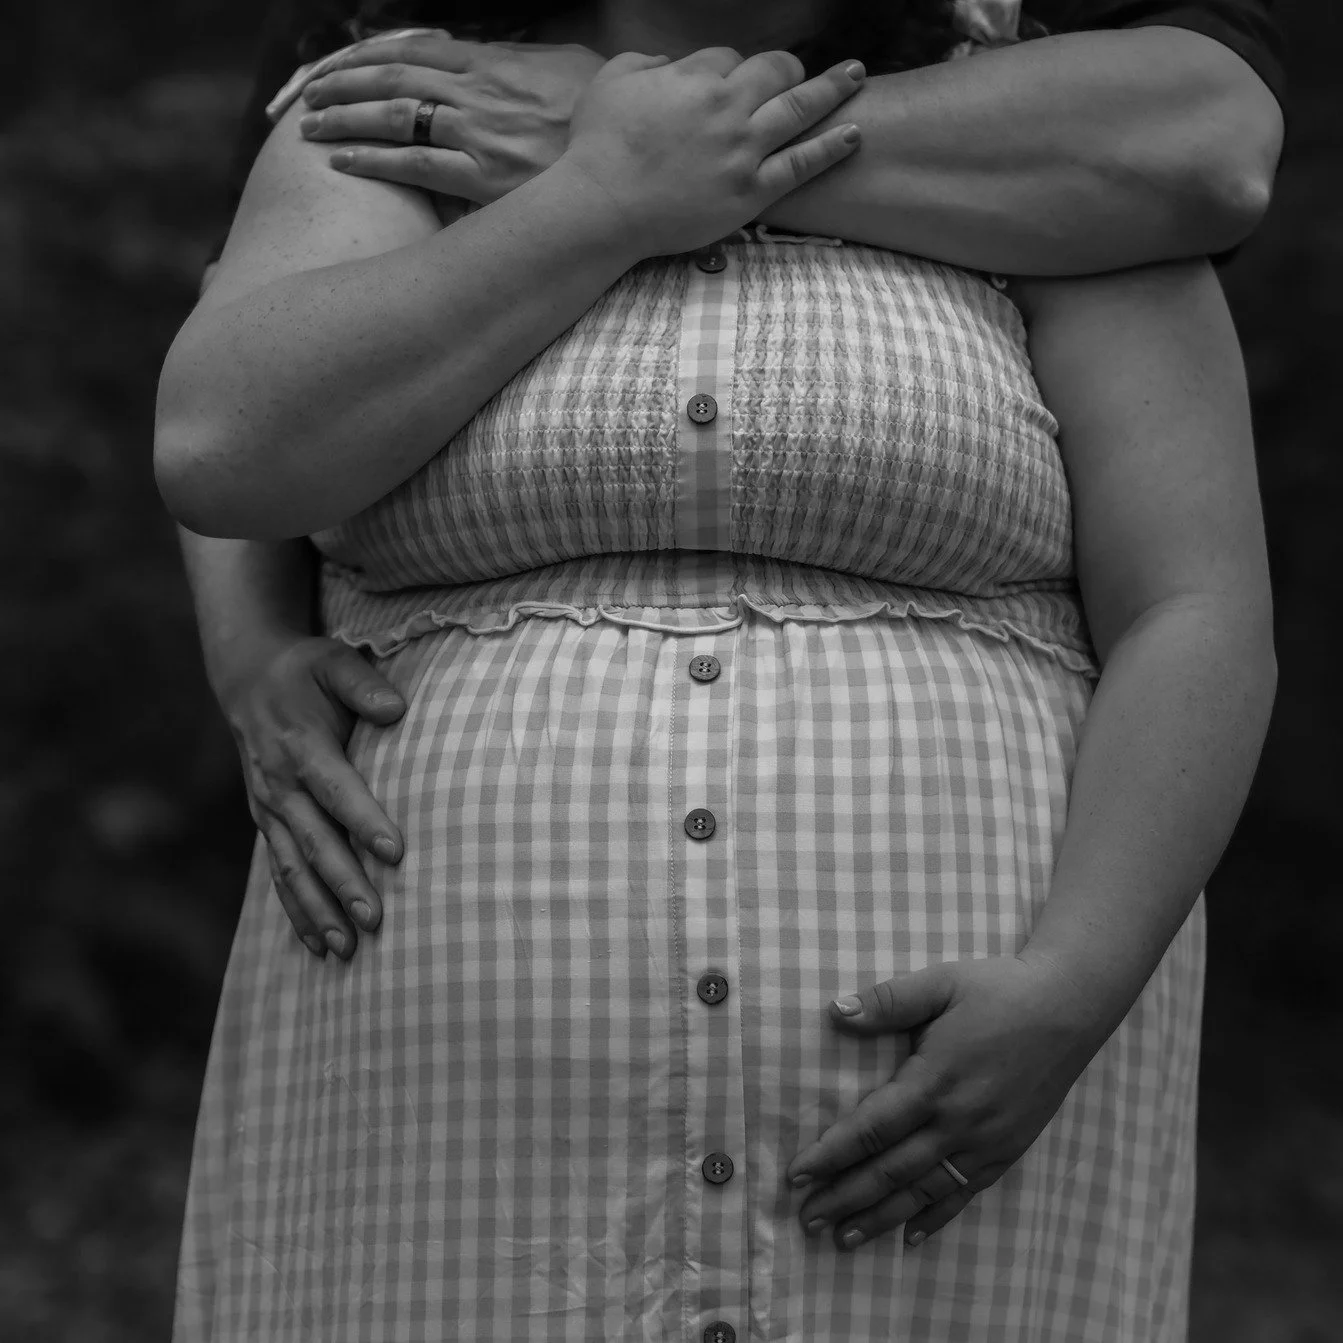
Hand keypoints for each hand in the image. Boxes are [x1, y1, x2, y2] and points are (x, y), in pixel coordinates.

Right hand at [220, 634, 406, 960]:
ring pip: (292, 869)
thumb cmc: (305, 671)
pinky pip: (279, 873)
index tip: (396, 853)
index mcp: (300, 747)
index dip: (365, 821)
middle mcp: (279, 786)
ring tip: (348, 948)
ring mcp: (269, 810)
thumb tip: (397, 708)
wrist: (248, 679)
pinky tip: (319, 944)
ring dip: (319, 910)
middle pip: (314, 842)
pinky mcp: (267, 824)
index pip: (337, 790)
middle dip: (343, 884)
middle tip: (376, 920)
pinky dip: (297, 911)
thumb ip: (363, 685)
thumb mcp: (334, 662)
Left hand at [297, 30, 605, 204]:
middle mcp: (476, 91)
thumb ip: (524, 59)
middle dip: (342, 82)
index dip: (367, 53)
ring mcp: (476, 133)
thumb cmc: (601, 113)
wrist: (629, 158)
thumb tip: (499, 55)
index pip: (414, 48)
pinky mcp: (483, 177)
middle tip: (308, 93)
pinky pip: (415, 165)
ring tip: (310, 125)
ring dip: (345, 117)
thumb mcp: (566, 65)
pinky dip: (373, 160)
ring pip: (393, 114)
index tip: (338, 63)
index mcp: (493, 62)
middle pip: (391, 76)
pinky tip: (343, 160)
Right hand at [559, 46, 865, 257]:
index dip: (729, 68)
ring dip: (831, 89)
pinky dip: (830, 147)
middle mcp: (726, 108)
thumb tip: (668, 64)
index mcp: (694, 78)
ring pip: (798, 109)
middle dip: (787, 67)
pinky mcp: (750, 192)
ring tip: (854, 77)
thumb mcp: (611, 82)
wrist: (603, 207)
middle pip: (775, 71)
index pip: (728, 58)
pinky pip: (800, 165)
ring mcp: (743, 151)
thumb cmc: (598, 147)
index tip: (727, 81)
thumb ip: (645, 64)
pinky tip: (853, 133)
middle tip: (796, 71)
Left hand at [784, 953, 1112, 1252]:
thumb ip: (887, 1001)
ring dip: (881, 1216)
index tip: (797, 1174)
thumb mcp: (940, 983)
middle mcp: (958, 1120)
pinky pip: (965, 1193)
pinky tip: (910, 1237)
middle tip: (807, 1220)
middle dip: (845, 1197)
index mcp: (934, 1079)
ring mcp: (986, 1140)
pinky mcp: (1008, 1150)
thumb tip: (835, 1011)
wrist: (1070, 1006)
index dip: (832, 1153)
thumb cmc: (999, 990)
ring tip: (845, 1238)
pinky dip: (936, 1218)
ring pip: (924, 1190)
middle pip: (891, 1170)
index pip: (872, 1127)